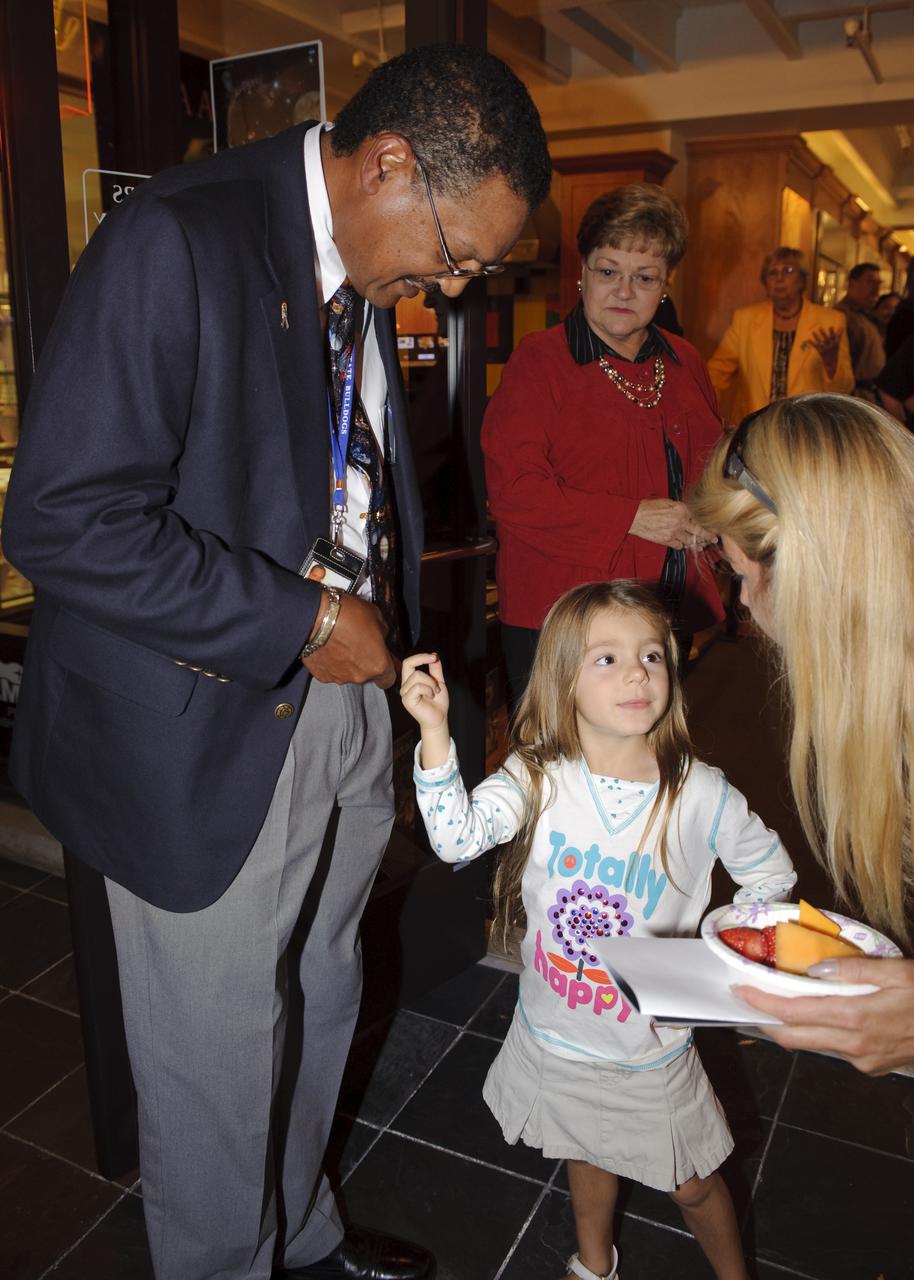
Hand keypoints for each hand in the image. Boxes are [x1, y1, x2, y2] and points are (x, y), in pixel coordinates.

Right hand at [302, 592, 395, 688]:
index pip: (390, 677)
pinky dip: (331, 662)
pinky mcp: (321, 675)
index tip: (384, 658)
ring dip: (348, 662)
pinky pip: (331, 671)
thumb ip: (382, 631)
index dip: (388, 667)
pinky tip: (328, 647)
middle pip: (368, 674)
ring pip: (349, 673)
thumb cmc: (346, 615)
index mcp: (378, 664)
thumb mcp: (376, 615)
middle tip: (359, 643)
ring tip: (340, 643)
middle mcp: (360, 676)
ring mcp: (339, 678)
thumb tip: (380, 635)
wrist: (314, 618)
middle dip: (366, 661)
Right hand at [400, 652, 448, 730]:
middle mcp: (405, 685)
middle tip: (437, 679)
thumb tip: (434, 655)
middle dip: (424, 665)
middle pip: (408, 664)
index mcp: (410, 679)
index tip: (434, 657)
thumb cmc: (438, 702)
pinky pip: (418, 686)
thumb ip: (435, 669)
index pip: (409, 662)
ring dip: (431, 683)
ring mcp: (404, 692)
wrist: (439, 718)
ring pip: (417, 675)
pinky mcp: (406, 700)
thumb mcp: (438, 681)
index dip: (420, 656)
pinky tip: (431, 697)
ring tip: (434, 692)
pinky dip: (428, 690)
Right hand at [629, 498, 713, 550]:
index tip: (713, 526)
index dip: (707, 523)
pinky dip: (682, 545)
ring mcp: (674, 532)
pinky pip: (679, 546)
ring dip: (697, 544)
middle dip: (708, 536)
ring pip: (691, 541)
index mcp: (681, 509)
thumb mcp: (667, 502)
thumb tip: (688, 512)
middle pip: (699, 531)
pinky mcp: (667, 540)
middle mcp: (680, 521)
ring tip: (702, 546)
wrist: (635, 516)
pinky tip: (685, 545)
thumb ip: (680, 507)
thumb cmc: (649, 507)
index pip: (699, 518)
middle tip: (714, 539)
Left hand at [732, 956, 913, 1075]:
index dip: (762, 1004)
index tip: (740, 992)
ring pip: (815, 1044)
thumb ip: (853, 969)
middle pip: (794, 1038)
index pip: (794, 1012)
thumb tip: (814, 968)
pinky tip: (823, 1016)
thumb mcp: (896, 972)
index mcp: (855, 1017)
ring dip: (793, 1027)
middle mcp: (853, 1044)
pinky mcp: (872, 1067)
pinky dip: (822, 1033)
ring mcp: (862, 1060)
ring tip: (778, 1004)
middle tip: (746, 1002)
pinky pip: (837, 1049)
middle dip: (765, 1021)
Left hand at [804, 325, 839, 379]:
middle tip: (820, 327)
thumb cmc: (834, 350)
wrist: (832, 362)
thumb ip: (839, 335)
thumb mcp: (837, 343)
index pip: (833, 337)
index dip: (832, 332)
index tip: (830, 327)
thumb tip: (841, 327)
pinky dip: (812, 343)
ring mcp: (825, 349)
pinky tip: (808, 339)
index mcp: (835, 343)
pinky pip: (816, 346)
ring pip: (820, 342)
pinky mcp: (820, 352)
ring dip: (816, 337)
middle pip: (826, 339)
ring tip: (813, 331)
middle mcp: (830, 346)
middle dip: (823, 333)